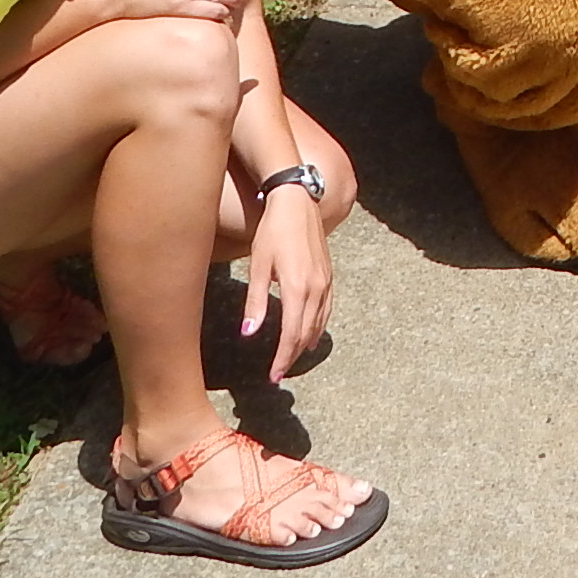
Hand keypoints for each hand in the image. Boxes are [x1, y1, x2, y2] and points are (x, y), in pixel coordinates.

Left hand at [242, 183, 332, 384]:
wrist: (297, 201)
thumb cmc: (273, 231)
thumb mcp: (258, 265)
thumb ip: (255, 302)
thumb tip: (249, 333)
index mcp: (296, 288)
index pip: (291, 334)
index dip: (282, 358)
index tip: (273, 376)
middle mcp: (315, 288)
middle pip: (306, 333)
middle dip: (292, 356)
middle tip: (279, 373)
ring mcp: (325, 281)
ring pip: (318, 323)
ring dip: (305, 343)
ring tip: (292, 358)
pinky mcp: (328, 274)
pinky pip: (326, 309)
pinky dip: (318, 326)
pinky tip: (312, 333)